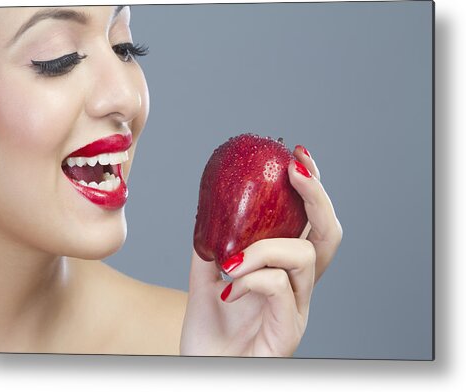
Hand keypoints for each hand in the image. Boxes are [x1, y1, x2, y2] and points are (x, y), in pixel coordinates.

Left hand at [180, 146, 341, 356]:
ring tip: (230, 261)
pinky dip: (252, 277)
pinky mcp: (289, 330)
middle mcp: (299, 286)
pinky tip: (227, 288)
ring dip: (263, 247)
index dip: (312, 189)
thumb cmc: (211, 330)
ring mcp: (298, 308)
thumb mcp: (206, 277)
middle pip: (328, 234)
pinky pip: (280, 288)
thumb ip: (213, 245)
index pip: (311, 224)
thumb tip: (208, 208)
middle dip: (317, 195)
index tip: (297, 156)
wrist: (202, 367)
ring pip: (302, 256)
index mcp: (285, 271)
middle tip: (296, 169)